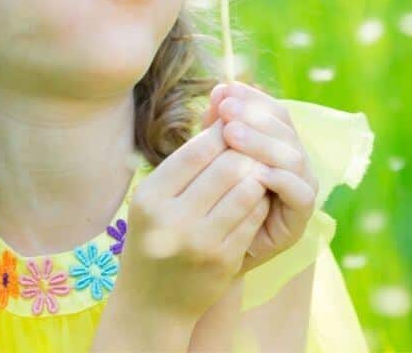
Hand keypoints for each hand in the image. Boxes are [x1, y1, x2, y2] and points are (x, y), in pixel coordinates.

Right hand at [114, 119, 272, 325]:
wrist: (151, 303)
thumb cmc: (155, 237)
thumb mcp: (156, 198)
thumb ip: (186, 158)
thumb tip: (221, 106)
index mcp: (151, 198)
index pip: (196, 151)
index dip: (222, 132)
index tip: (235, 124)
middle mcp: (172, 220)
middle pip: (227, 167)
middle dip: (246, 151)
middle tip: (253, 145)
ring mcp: (200, 243)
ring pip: (247, 190)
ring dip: (257, 175)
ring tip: (256, 169)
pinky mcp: (224, 260)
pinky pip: (254, 217)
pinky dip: (260, 202)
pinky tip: (257, 198)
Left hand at [202, 81, 319, 274]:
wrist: (210, 256)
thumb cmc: (209, 202)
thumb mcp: (209, 160)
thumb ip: (216, 127)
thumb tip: (219, 90)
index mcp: (276, 142)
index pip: (273, 110)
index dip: (251, 98)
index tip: (224, 90)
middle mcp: (293, 161)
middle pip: (284, 128)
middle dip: (254, 115)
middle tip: (226, 110)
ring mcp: (301, 187)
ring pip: (292, 156)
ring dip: (262, 142)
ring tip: (231, 134)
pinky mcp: (301, 217)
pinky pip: (299, 192)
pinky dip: (280, 178)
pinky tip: (256, 172)